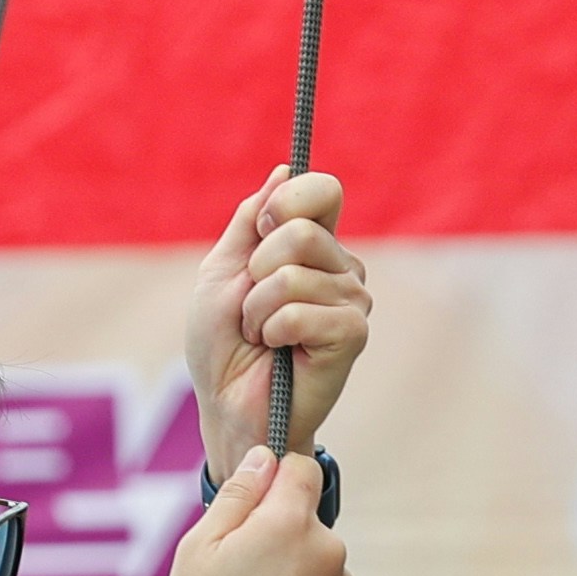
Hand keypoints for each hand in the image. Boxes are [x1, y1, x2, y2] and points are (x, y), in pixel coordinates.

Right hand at [158, 447, 354, 575]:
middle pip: (304, 514)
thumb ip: (237, 496)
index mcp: (291, 522)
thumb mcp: (199, 549)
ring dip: (288, 565)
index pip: (301, 467)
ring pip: (312, 553)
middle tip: (235, 568)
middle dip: (274, 529)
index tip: (247, 509)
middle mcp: (328, 549)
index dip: (272, 478)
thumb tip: (263, 459)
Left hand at [188, 171, 369, 471]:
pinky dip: (273, 331)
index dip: (286, 202)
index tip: (261, 231)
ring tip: (262, 336)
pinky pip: (299, 311)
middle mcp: (342, 269)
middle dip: (256, 272)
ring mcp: (353, 301)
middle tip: (254, 308)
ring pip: (292, 275)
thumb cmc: (223, 345)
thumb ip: (251, 219)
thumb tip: (285, 169)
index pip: (324, 191)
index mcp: (316, 247)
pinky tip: (278, 351)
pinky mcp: (353, 335)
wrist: (227, 406)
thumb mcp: (223, 270)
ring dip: (258, 310)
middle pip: (300, 231)